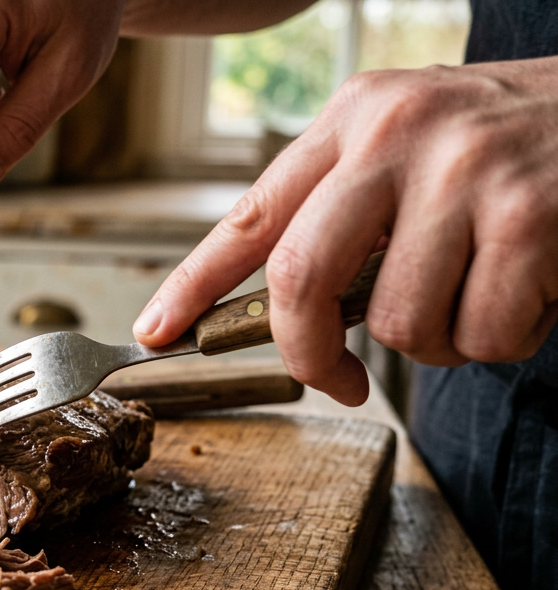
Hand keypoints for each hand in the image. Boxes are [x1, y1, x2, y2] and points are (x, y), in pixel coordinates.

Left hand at [133, 56, 557, 405]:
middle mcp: (398, 134)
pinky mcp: (531, 216)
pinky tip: (532, 290)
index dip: (193, 283)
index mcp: (354, 119)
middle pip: (300, 279)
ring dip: (440, 342)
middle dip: (308, 353)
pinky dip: (505, 338)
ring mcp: (464, 172)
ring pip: (398, 324)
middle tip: (338, 382)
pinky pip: (480, 333)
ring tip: (481, 294)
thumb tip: (284, 313)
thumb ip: (347, 214)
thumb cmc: (514, 146)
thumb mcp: (414, 148)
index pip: (250, 214)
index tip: (157, 331)